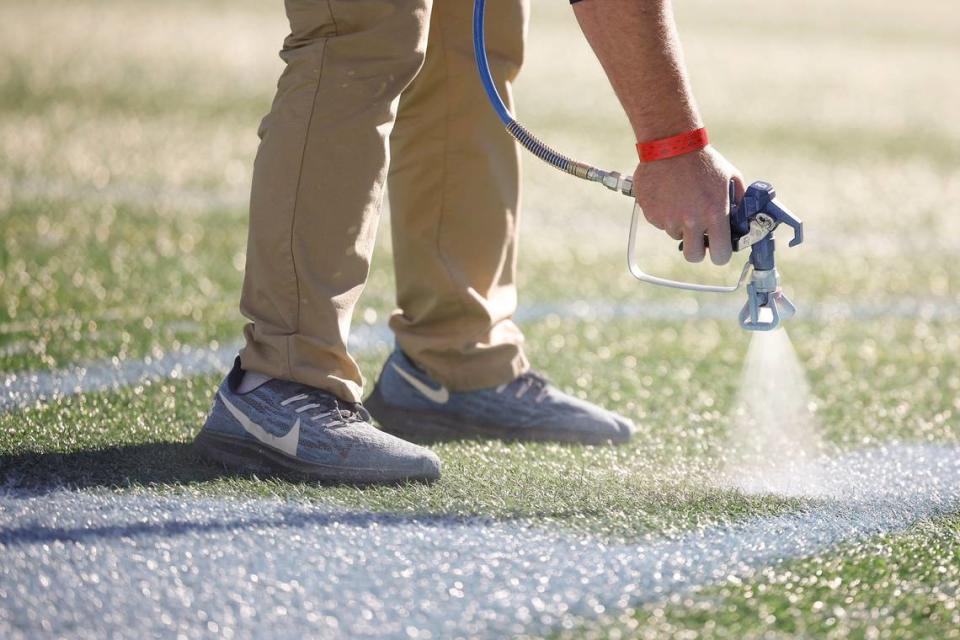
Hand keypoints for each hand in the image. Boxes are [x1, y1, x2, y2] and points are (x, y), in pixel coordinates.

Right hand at [631, 146, 743, 264]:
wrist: (670, 145)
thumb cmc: (703, 160)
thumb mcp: (731, 177)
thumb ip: (738, 202)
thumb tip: (742, 221)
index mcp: (714, 214)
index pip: (720, 255)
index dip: (720, 254)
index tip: (718, 250)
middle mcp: (690, 221)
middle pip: (693, 256)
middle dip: (697, 250)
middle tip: (698, 236)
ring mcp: (668, 219)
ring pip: (676, 235)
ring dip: (680, 225)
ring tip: (682, 201)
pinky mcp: (651, 214)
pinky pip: (660, 223)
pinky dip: (664, 214)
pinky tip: (669, 195)